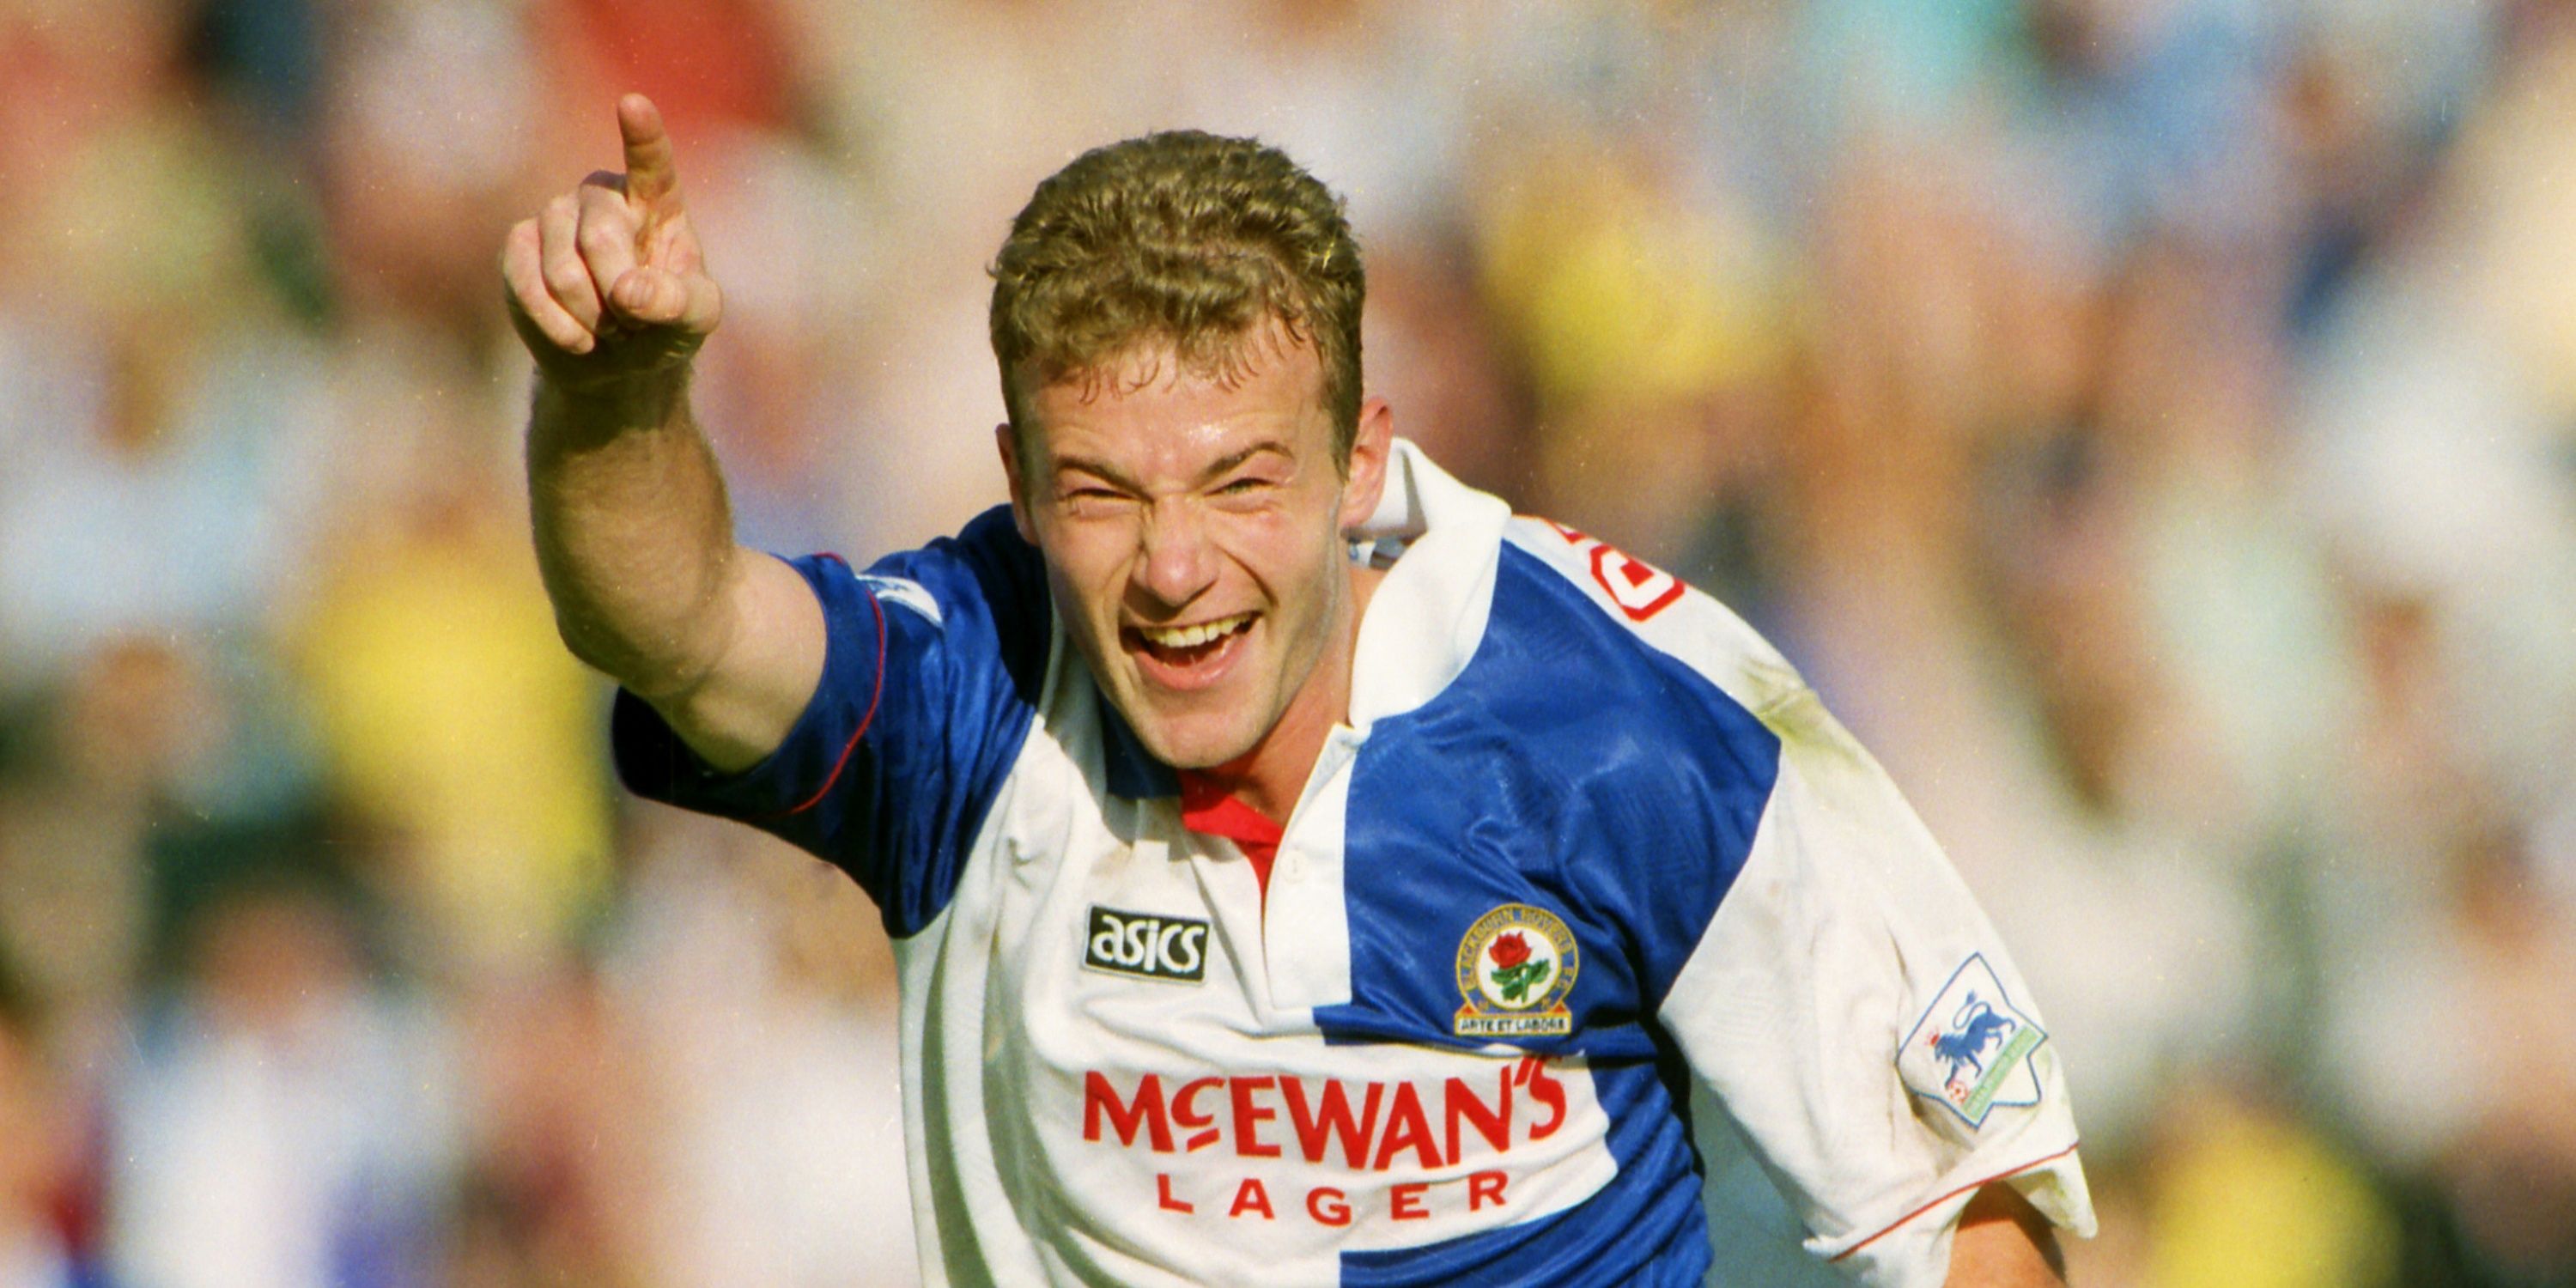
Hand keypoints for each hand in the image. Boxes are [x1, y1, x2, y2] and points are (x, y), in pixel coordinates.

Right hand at [502, 94, 721, 391]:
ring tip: (611, 327)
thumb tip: (630, 291)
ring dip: (592, 315)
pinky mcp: (519, 246)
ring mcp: (556, 216)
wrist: (618, 359)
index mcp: (655, 200)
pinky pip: (527, 284)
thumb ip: (679, 301)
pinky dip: (557, 324)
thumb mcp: (695, 318)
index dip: (643, 136)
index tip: (634, 104)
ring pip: (562, 268)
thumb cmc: (666, 324)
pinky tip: (578, 339)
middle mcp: (602, 195)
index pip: (651, 163)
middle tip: (635, 322)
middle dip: (619, 294)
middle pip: (601, 236)